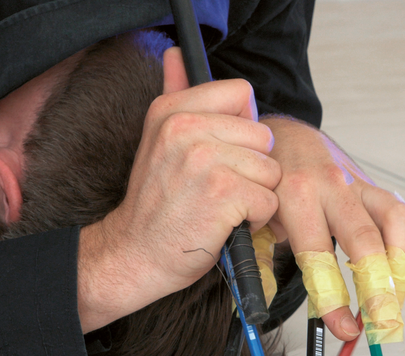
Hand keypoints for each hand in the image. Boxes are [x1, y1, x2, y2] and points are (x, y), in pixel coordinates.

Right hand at [76, 48, 281, 332]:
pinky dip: (254, 219)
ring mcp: (205, 160)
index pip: (241, 93)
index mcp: (171, 109)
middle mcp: (185, 128)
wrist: (134, 254)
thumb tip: (177, 52)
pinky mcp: (224, 194)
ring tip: (220, 207)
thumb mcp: (158, 140)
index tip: (222, 152)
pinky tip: (225, 224)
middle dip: (252, 167)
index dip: (242, 127)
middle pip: (263, 135)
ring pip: (270, 170)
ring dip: (254, 195)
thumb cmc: (156, 204)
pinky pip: (269, 200)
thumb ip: (175, 93)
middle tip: (218, 189)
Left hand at [261, 116, 404, 340]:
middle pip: (364, 240)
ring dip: (400, 264)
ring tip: (399, 299)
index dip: (334, 298)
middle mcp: (329, 187)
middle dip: (378, 288)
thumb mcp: (253, 218)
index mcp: (294, 196)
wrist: (283, 135)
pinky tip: (403, 270)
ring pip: (391, 220)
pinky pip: (397, 211)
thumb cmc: (268, 181)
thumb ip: (257, 260)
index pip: (318, 256)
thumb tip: (259, 303)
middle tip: (385, 323)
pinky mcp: (370, 184)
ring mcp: (354, 183)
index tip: (344, 327)